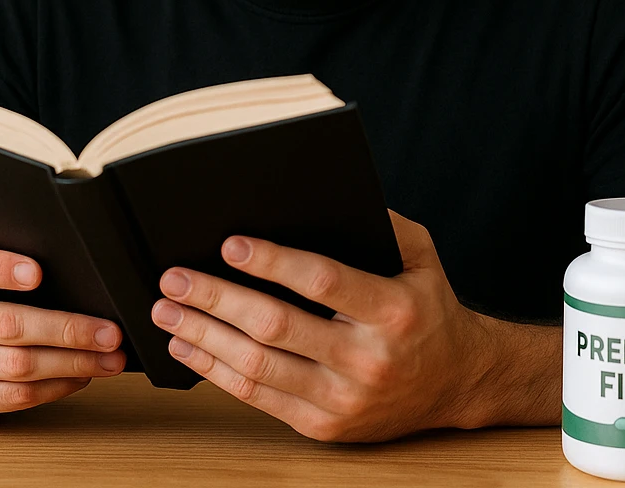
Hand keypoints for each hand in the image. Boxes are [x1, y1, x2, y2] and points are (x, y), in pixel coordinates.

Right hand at [0, 246, 126, 425]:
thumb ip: (18, 265)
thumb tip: (86, 275)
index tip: (39, 272)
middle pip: (7, 324)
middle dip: (67, 330)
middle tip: (109, 333)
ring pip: (16, 366)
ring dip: (72, 363)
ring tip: (108, 359)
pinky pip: (14, 397)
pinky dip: (56, 387)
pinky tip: (81, 377)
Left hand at [150, 211, 498, 441]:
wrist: (457, 383)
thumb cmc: (428, 308)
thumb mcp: (421, 256)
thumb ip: (378, 223)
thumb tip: (314, 197)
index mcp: (393, 311)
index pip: (322, 282)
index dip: (272, 262)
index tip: (229, 243)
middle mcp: (368, 360)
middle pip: (277, 327)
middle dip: (217, 298)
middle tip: (175, 276)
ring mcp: (344, 400)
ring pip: (258, 367)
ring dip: (204, 336)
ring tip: (167, 310)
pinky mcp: (324, 427)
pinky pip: (258, 398)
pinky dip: (215, 372)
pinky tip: (189, 346)